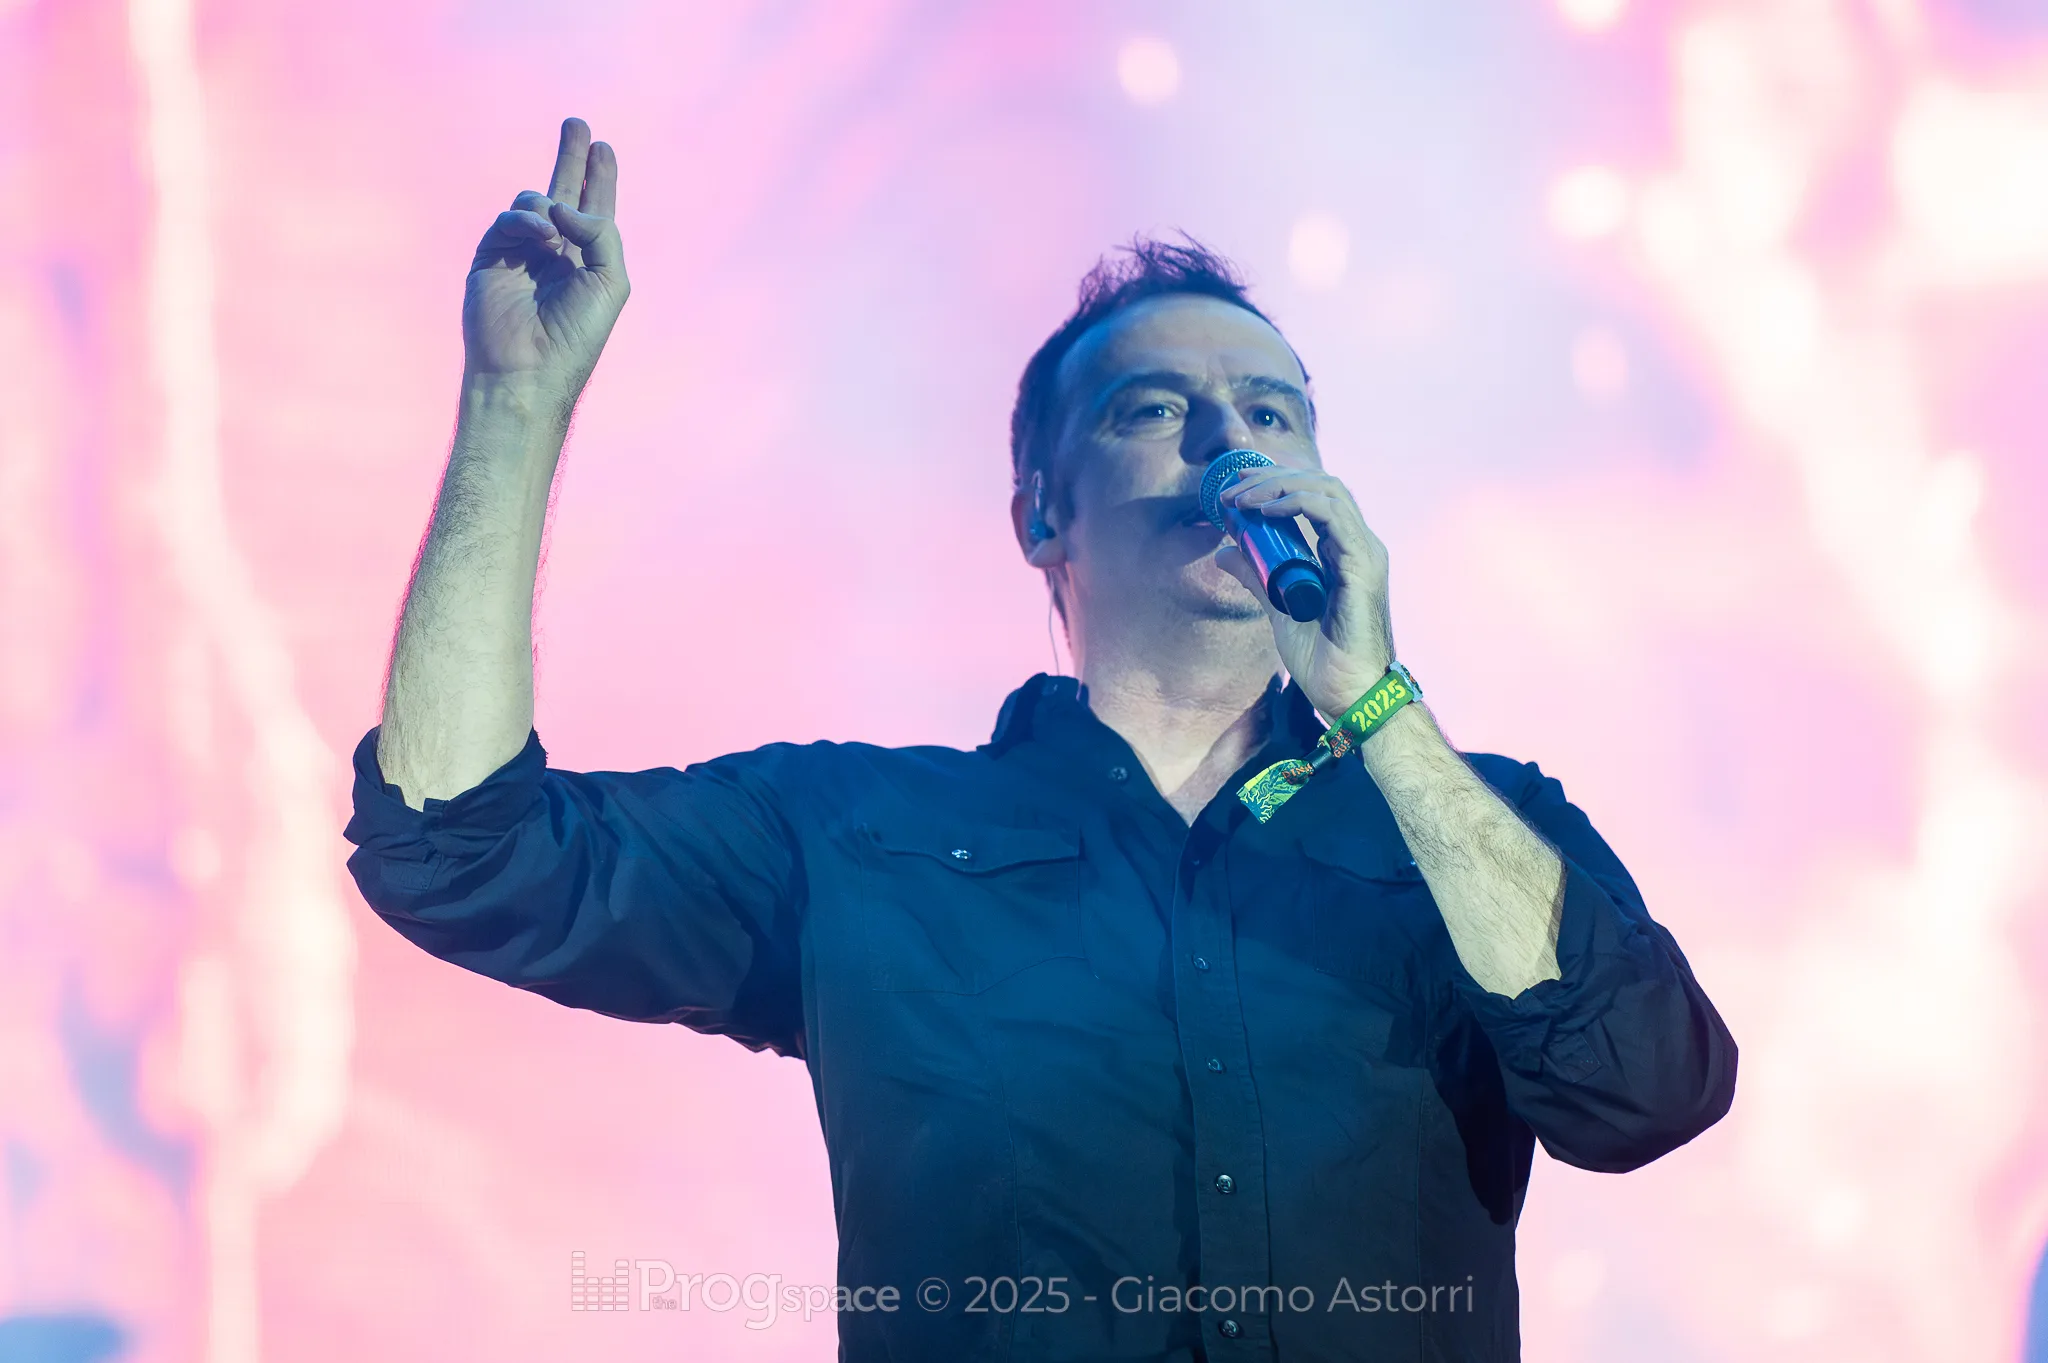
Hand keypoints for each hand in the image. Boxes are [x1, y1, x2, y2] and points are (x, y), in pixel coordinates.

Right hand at [462, 117, 629, 405]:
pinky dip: (526, 219)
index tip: (604, 148)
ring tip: (554, 236)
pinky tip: (541, 235)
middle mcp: (557, 252)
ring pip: (535, 200)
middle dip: (572, 157)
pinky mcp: (493, 255)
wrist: (527, 367)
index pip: (595, 209)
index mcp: (589, 260)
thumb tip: (564, 205)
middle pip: (564, 191)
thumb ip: (601, 233)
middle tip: (578, 124)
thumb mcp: (611, 281)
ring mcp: (523, 252)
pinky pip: (511, 219)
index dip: (600, 178)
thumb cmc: (576, 333)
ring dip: (548, 207)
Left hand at [1213, 465, 1395, 718]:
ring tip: (1240, 499)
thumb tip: (1225, 551)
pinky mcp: (1363, 566)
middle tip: (1231, 488)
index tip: (1234, 489)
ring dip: (1278, 486)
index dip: (1275, 483)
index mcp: (1343, 551)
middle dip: (1272, 478)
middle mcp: (1358, 544)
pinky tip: (1266, 511)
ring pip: (1327, 491)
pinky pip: (1333, 516)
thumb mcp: (1278, 608)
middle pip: (1319, 484)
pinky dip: (1298, 504)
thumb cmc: (1323, 659)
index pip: (1314, 496)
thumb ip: (1257, 577)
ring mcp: (1364, 553)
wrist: (1348, 695)